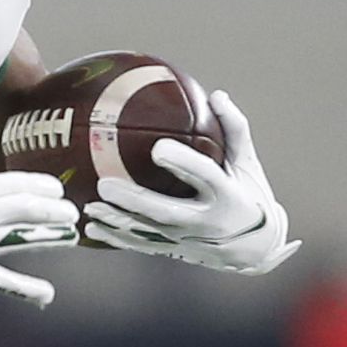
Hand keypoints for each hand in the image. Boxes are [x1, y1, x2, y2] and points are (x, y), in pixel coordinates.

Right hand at [0, 133, 76, 305]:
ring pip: (24, 238)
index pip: (16, 185)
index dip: (40, 186)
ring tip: (70, 235)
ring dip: (50, 236)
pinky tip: (47, 295)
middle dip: (53, 209)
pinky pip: (3, 281)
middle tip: (70, 212)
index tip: (55, 189)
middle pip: (28, 210)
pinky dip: (26, 289)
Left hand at [86, 90, 297, 275]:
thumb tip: (217, 96)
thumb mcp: (248, 164)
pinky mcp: (175, 251)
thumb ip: (234, 130)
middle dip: (134, 201)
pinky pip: (141, 245)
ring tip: (90, 207)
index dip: (182, 163)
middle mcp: (206, 221)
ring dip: (117, 221)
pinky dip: (116, 237)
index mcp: (227, 195)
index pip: (204, 176)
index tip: (158, 148)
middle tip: (105, 186)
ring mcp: (188, 240)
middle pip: (166, 212)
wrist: (257, 249)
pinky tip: (91, 228)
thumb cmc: (251, 197)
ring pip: (147, 233)